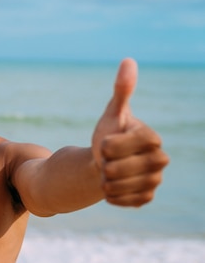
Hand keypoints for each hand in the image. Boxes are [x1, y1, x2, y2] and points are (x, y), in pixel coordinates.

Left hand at [92, 58, 168, 206]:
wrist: (104, 163)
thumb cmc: (109, 135)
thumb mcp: (112, 113)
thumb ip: (121, 91)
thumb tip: (128, 61)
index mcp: (152, 138)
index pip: (125, 144)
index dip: (109, 145)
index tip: (105, 143)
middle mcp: (160, 160)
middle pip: (117, 169)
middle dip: (104, 165)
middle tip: (107, 160)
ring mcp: (155, 180)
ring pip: (118, 186)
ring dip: (105, 181)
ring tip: (108, 173)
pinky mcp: (146, 198)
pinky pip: (123, 201)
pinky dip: (110, 196)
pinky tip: (110, 187)